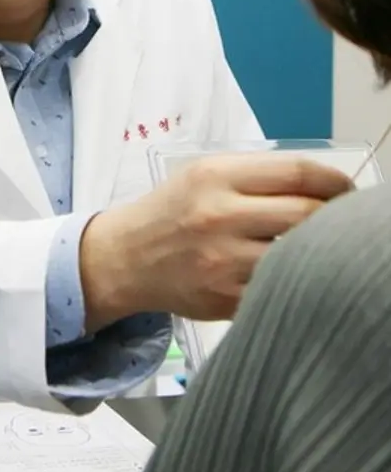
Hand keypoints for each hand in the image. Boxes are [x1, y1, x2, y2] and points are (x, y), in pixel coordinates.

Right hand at [79, 155, 351, 328]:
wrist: (126, 257)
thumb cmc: (173, 209)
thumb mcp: (204, 174)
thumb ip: (255, 176)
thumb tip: (321, 185)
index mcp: (217, 176)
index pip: (297, 173)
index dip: (334, 181)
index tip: (345, 189)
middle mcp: (220, 216)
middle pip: (306, 215)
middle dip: (333, 216)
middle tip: (339, 220)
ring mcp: (223, 261)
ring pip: (297, 255)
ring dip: (312, 250)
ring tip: (310, 245)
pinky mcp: (226, 298)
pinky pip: (276, 287)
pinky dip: (287, 279)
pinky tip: (284, 273)